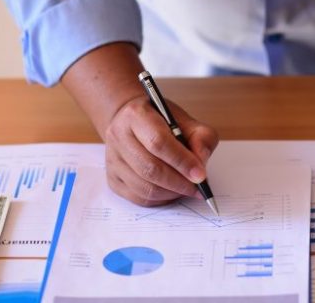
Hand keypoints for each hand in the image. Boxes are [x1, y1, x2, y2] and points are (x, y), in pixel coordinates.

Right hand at [103, 94, 218, 205]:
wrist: (134, 124)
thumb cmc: (162, 123)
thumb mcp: (187, 121)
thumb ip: (201, 138)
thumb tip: (200, 165)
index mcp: (136, 115)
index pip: (158, 142)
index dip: (182, 161)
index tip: (200, 175)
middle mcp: (118, 135)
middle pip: (150, 169)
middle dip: (178, 183)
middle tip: (197, 188)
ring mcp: (112, 159)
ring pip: (144, 187)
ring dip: (171, 193)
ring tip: (187, 189)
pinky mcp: (112, 178)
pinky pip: (138, 198)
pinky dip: (160, 200)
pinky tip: (172, 192)